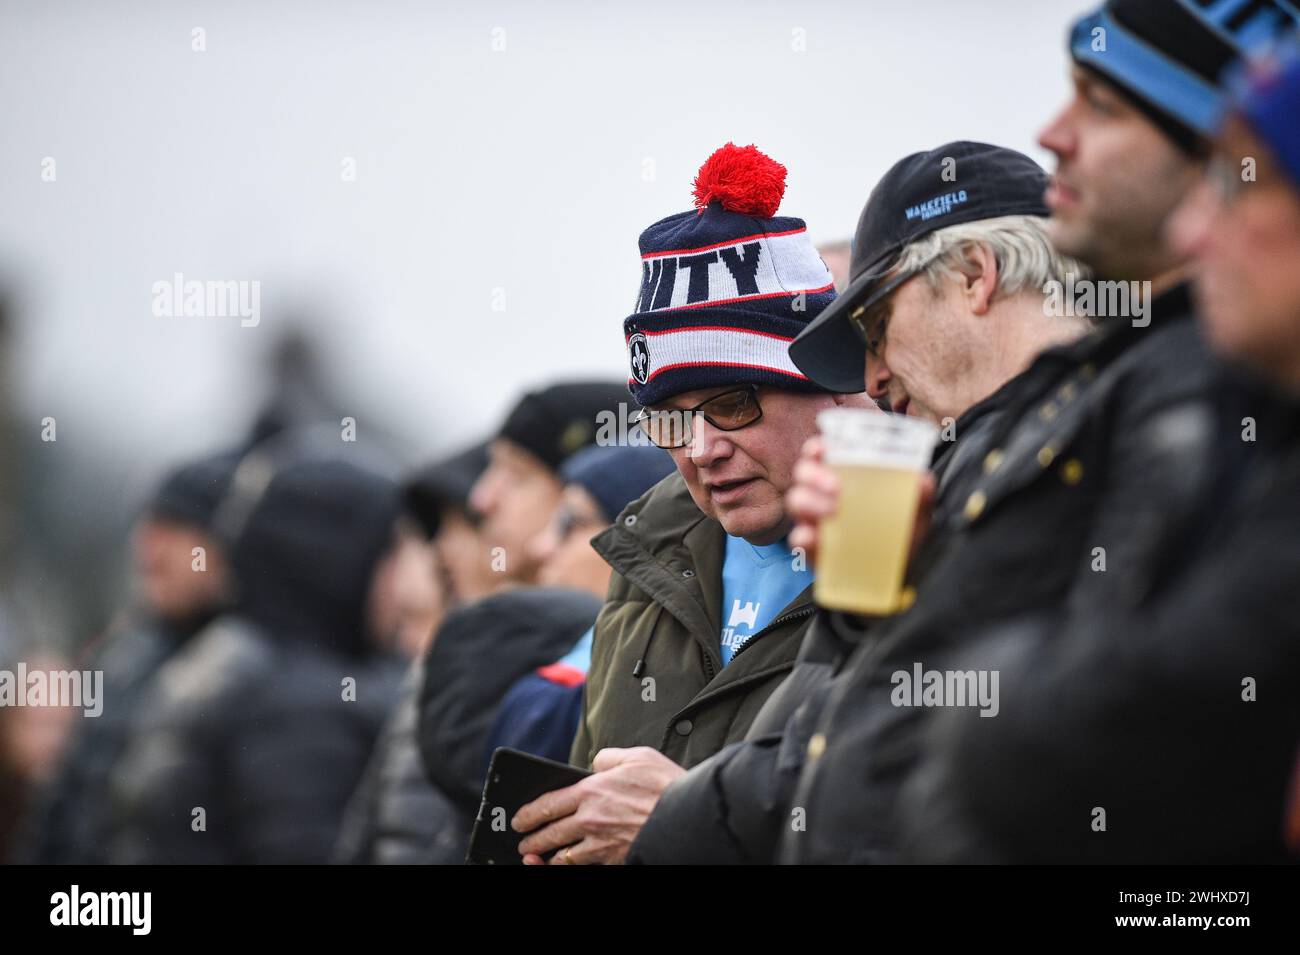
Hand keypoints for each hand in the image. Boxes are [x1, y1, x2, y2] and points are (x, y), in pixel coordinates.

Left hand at [512, 746, 684, 864]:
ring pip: (562, 857)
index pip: (548, 804)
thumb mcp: (637, 756)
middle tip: (523, 842)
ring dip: (546, 858)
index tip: (520, 818)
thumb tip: (595, 765)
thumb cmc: (666, 785)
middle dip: (532, 840)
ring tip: (538, 858)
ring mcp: (600, 845)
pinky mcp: (613, 861)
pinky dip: (568, 868)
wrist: (689, 818)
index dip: (529, 813)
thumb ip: (609, 758)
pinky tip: (564, 865)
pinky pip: (582, 869)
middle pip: (550, 834)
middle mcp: (590, 820)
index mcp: (592, 791)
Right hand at [786, 436, 937, 575]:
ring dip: (810, 502)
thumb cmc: (900, 534)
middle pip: (803, 472)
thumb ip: (921, 496)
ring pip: (796, 501)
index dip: (817, 448)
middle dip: (814, 474)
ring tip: (833, 513)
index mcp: (843, 477)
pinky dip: (804, 536)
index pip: (820, 453)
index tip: (824, 448)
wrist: (897, 574)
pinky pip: (798, 538)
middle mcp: (823, 494)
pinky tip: (817, 538)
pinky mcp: (811, 547)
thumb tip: (922, 481)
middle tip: (837, 488)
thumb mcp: (916, 513)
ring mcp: (814, 520)